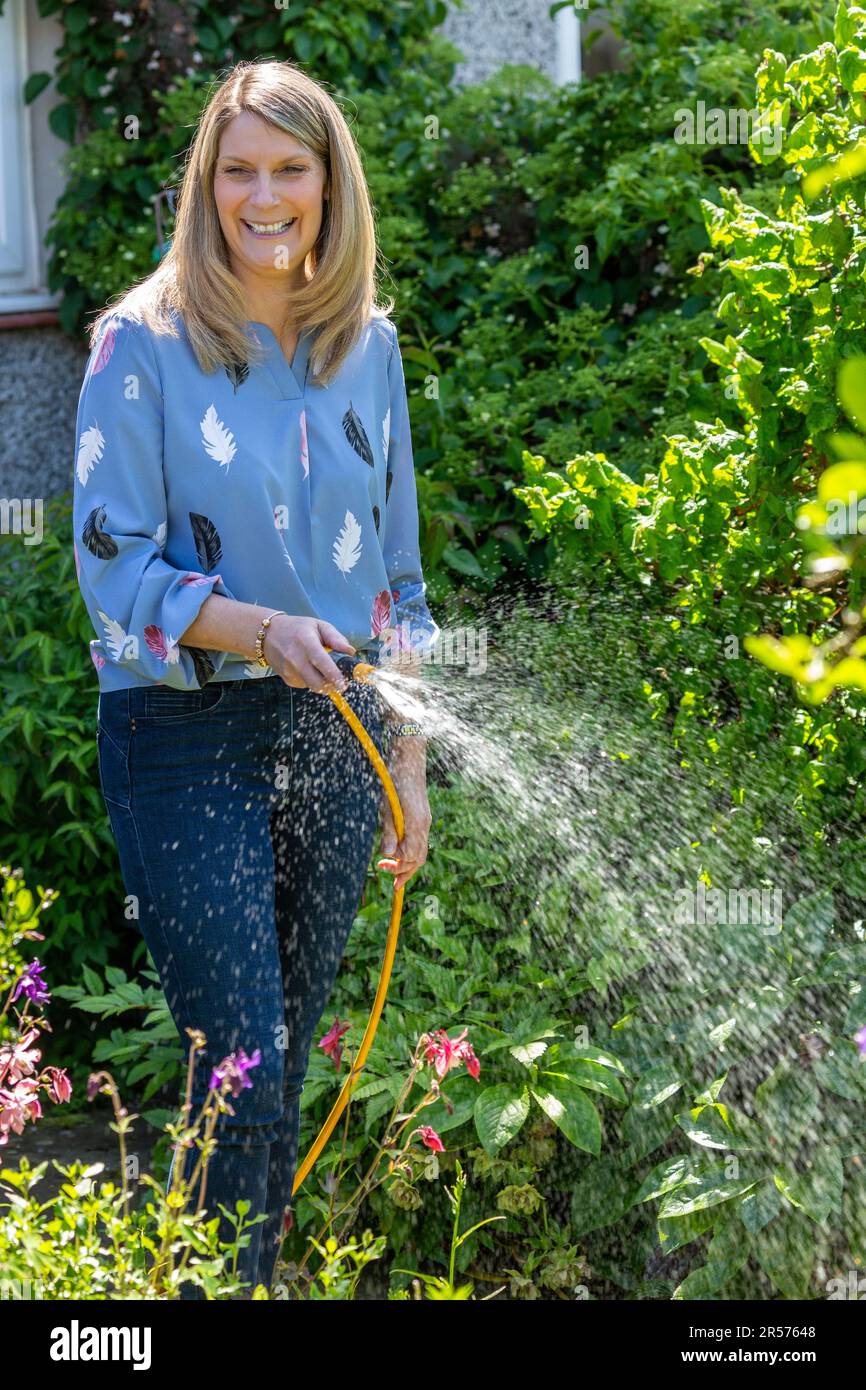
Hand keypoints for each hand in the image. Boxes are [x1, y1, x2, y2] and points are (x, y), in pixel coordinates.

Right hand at [262, 616, 353, 692]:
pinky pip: (305, 685)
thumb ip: (336, 638)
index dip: (334, 676)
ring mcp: (289, 671)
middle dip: (332, 686)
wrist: (268, 634)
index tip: (344, 684)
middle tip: (339, 682)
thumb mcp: (318, 625)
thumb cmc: (297, 628)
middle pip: (317, 683)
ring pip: (313, 686)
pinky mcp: (286, 679)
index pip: (321, 663)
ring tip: (322, 669)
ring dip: (323, 682)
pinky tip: (309, 668)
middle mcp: (295, 658)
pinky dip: (312, 680)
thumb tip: (350, 651)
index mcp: (306, 642)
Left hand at [376, 749, 431, 891]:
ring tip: (393, 870)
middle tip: (391, 882)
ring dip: (407, 864)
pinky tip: (399, 853)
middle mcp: (424, 825)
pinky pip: (419, 842)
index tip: (382, 866)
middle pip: (418, 858)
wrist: (408, 763)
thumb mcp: (387, 808)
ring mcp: (425, 822)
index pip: (410, 857)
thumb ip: (388, 831)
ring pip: (420, 851)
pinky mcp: (423, 818)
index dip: (397, 866)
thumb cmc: (394, 784)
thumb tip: (387, 854)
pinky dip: (410, 852)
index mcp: (416, 825)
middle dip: (404, 871)